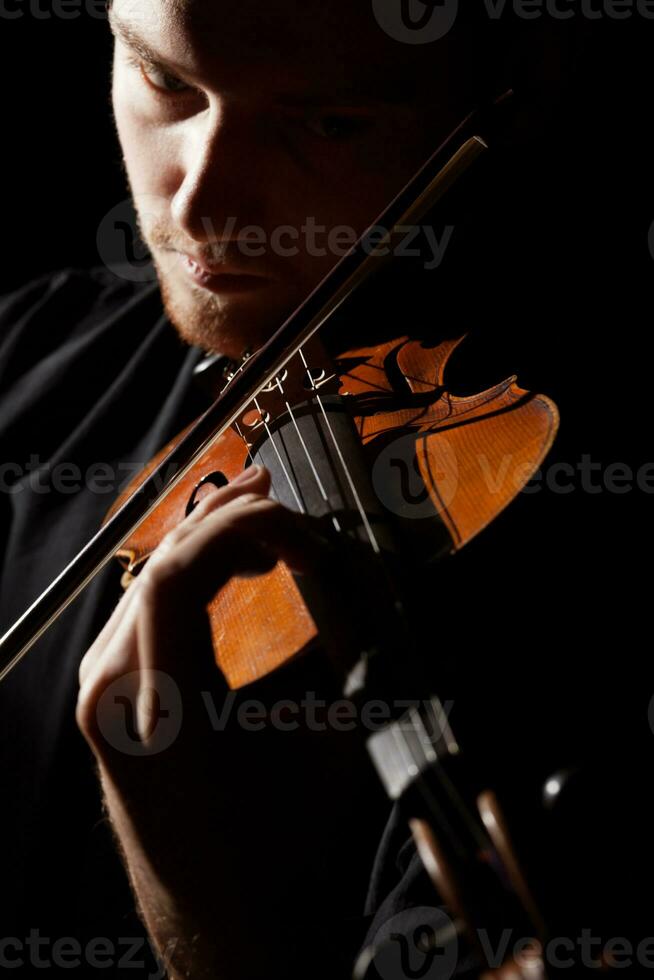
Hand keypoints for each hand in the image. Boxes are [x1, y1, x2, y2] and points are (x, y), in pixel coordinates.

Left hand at [75, 465, 374, 979]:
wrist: (227, 920)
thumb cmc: (279, 848)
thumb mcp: (330, 741)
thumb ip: (350, 649)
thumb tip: (368, 573)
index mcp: (156, 704)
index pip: (181, 571)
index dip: (250, 531)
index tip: (310, 542)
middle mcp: (109, 690)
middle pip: (161, 565)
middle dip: (229, 520)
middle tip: (285, 497)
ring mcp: (99, 693)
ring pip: (148, 582)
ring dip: (209, 543)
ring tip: (265, 519)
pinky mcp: (108, 698)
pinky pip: (144, 612)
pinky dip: (191, 578)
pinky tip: (231, 569)